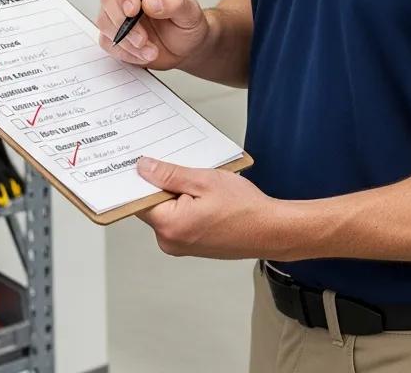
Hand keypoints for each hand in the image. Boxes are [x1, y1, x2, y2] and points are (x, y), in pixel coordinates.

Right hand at [96, 0, 211, 69]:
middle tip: (143, 39)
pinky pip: (107, 42)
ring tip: (151, 51)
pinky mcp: (115, 33)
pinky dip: (125, 52)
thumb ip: (175, 3)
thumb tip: (150, 2)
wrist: (187, 48)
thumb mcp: (191, 12)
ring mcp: (119, 12)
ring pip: (104, 21)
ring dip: (126, 41)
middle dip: (123, 22)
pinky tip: (143, 55)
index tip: (133, 10)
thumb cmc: (189, 24)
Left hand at [135, 158, 292, 259]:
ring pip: (168, 212)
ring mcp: (180, 247)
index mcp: (169, 226)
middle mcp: (170, 241)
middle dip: (166, 185)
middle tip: (188, 170)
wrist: (270, 230)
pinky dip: (188, 206)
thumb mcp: (204, 180)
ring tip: (205, 186)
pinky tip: (208, 198)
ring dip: (180, 195)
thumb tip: (144, 169)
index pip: (139, 199)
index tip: (148, 163)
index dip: (144, 179)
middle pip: (153, 205)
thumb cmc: (244, 208)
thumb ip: (170, 175)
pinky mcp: (191, 246)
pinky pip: (179, 220)